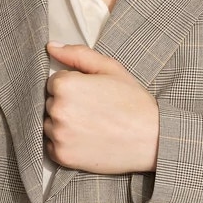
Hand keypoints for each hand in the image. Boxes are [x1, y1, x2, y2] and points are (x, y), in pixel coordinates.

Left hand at [44, 42, 159, 173]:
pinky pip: (52, 146)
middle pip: (51, 103)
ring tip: (92, 126)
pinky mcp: (62, 156)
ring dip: (64, 125)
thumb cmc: (133, 102)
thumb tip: (50, 47)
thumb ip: (77, 55)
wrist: (152, 139)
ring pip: (51, 124)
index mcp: (65, 85)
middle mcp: (57, 110)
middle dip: (68, 105)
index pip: (54, 82)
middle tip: (95, 111)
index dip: (74, 86)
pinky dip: (65, 144)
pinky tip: (87, 140)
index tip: (92, 95)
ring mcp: (58, 135)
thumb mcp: (110, 69)